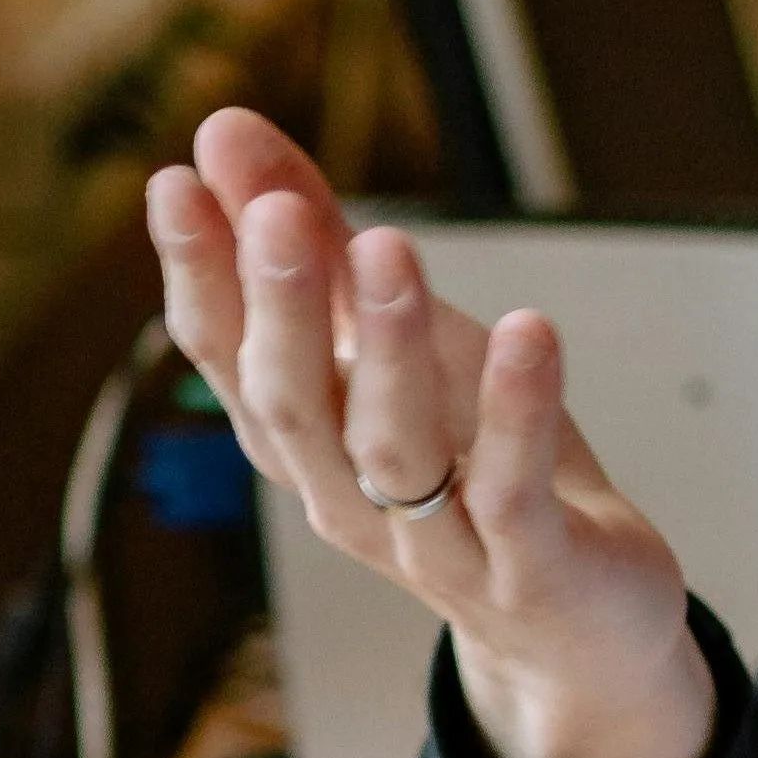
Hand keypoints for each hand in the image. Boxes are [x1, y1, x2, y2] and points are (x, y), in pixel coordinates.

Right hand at [151, 108, 717, 757]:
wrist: (581, 627)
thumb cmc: (481, 471)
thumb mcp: (400, 346)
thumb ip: (323, 246)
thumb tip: (224, 130)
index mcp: (306, 443)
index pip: (229, 359)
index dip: (202, 277)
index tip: (177, 182)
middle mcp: (349, 499)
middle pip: (297, 405)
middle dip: (284, 306)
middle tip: (279, 213)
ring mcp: (436, 545)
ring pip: (393, 450)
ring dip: (388, 348)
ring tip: (393, 246)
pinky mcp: (529, 571)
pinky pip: (511, 492)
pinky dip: (517, 413)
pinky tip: (530, 330)